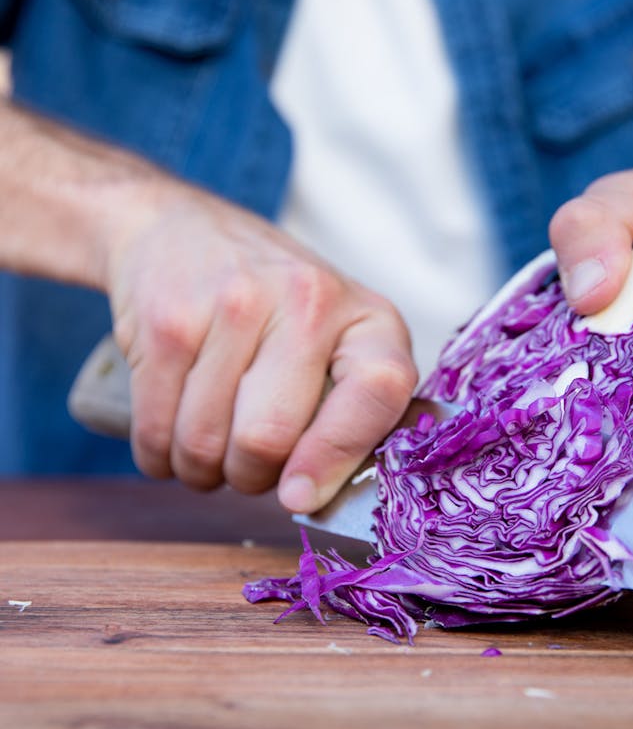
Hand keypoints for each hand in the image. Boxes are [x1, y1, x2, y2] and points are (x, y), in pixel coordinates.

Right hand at [104, 180, 416, 511]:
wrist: (180, 232)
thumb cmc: (272, 304)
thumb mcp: (333, 341)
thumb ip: (349, 410)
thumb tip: (328, 495)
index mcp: (366, 317)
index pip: (379, 391)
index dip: (339, 455)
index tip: (301, 496)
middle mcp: (308, 299)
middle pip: (270, 439)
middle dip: (251, 477)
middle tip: (247, 461)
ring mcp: (233, 304)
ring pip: (205, 446)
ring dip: (202, 468)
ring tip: (210, 437)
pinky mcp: (167, 321)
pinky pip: (156, 433)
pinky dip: (160, 455)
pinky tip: (173, 429)